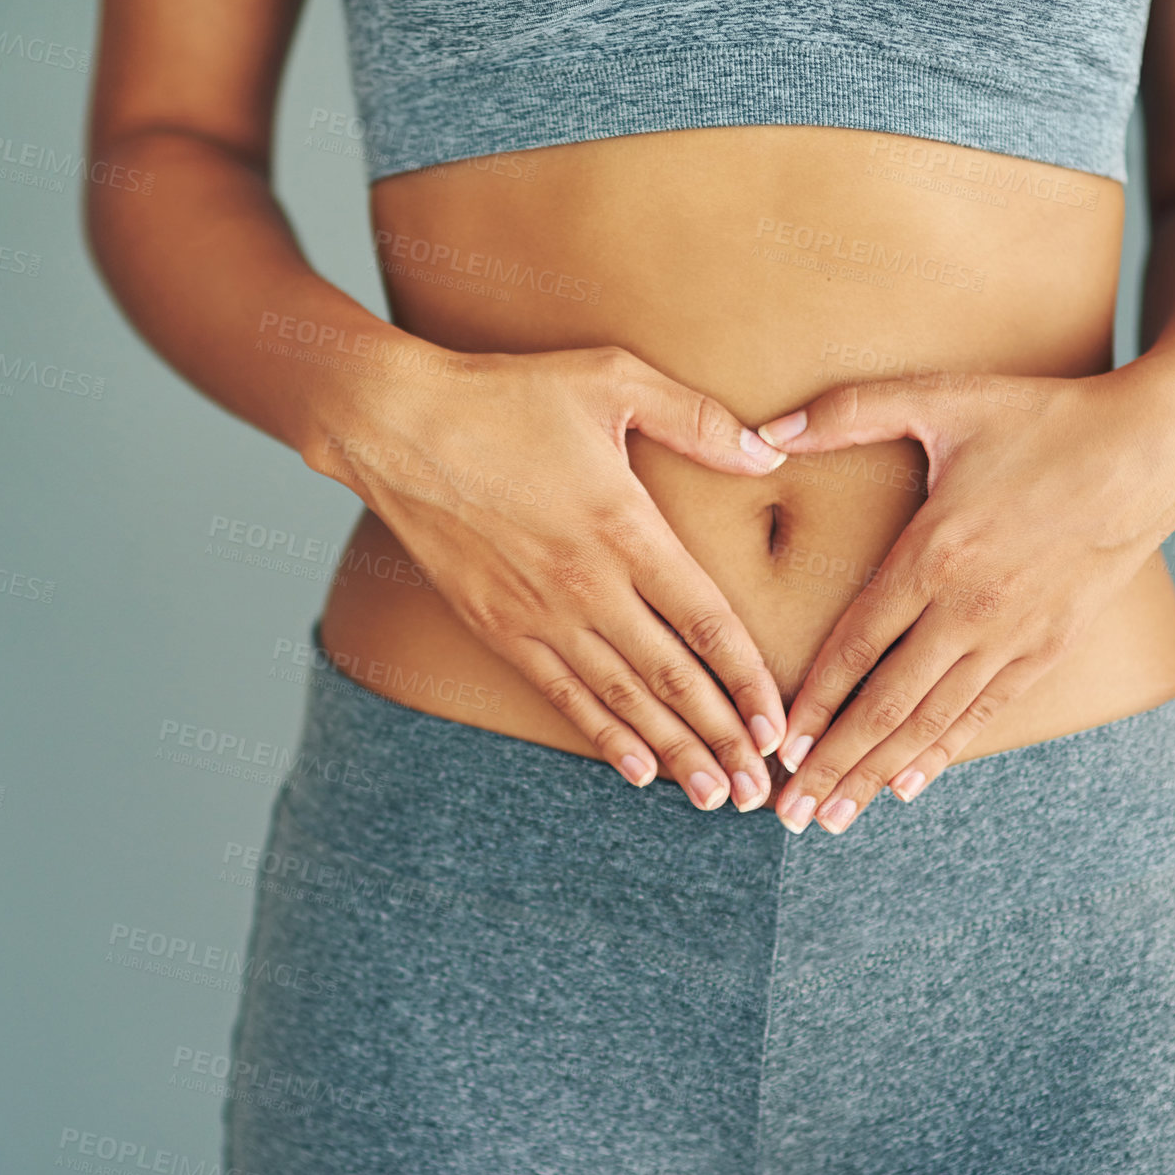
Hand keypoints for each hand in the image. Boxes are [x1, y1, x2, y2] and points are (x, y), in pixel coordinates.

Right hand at [306, 341, 789, 810]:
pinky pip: (563, 695)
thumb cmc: (509, 395)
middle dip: (722, 739)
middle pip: (673, 678)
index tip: (778, 726)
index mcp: (626, 527)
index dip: (749, 681)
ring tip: (715, 796)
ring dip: (674, 752)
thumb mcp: (612, 379)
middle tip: (760, 789)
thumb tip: (771, 453)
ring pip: (623, 700)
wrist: (396, 426)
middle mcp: (588, 585)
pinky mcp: (498, 628)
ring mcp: (540, 614)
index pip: (707, 622)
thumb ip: (698, 420)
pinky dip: (604, 737)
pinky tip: (638, 771)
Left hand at [756, 365, 1174, 833]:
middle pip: (886, 703)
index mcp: (934, 553)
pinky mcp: (1051, 647)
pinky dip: (944, 752)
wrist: (1153, 451)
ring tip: (834, 818)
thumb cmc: (1044, 419)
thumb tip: (766, 430)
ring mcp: (1014, 635)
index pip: (856, 647)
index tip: (780, 747)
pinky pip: (986, 712)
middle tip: (790, 814)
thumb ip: (846, 411)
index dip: (814, 702)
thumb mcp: (942, 399)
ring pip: (933, 721)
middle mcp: (969, 608)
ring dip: (879, 773)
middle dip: (834, 764)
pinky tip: (910, 783)